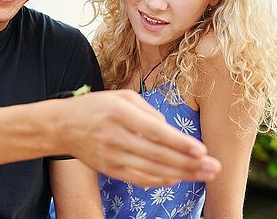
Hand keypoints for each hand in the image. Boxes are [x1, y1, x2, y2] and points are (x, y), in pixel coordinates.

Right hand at [58, 89, 220, 187]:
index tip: (201, 149)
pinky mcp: (109, 169)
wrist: (61, 126)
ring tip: (205, 175)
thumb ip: (147, 109)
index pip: (153, 131)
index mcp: (118, 113)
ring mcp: (111, 156)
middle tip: (215, 167)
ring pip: (152, 169)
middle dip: (189, 163)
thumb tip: (169, 129)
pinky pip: (138, 178)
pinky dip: (160, 180)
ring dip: (182, 173)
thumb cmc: (95, 107)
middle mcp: (114, 136)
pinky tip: (178, 178)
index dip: (178, 142)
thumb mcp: (119, 96)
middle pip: (157, 154)